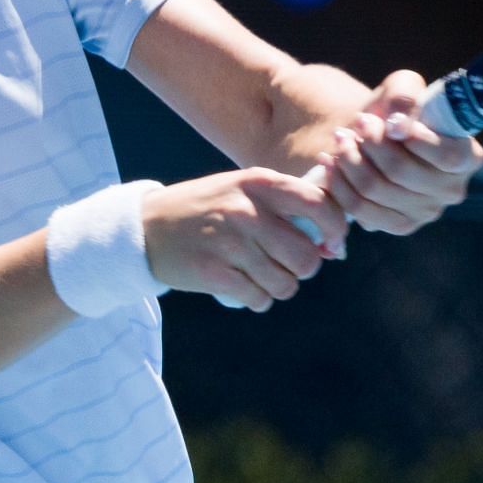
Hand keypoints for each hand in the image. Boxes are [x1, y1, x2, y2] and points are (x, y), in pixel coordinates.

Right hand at [141, 168, 348, 312]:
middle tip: (288, 264)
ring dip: (279, 286)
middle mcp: (247, 210)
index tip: (332, 244)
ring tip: (262, 276)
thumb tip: (331, 239)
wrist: (146, 227)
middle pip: (307, 256)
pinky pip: (259, 299)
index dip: (336, 229)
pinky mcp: (214, 274)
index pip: (319, 205)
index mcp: (259, 183)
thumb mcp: (242, 189)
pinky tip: (245, 287)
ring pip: (285, 283)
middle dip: (303, 268)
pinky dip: (258, 298)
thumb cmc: (206, 208)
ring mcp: (230, 243)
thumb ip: (283, 204)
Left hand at [318, 70, 482, 234]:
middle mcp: (452, 190)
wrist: (373, 135)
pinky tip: (331, 161)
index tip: (390, 123)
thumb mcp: (403, 88)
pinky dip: (340, 182)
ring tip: (340, 138)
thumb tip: (398, 124)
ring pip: (376, 189)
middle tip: (357, 123)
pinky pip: (360, 209)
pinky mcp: (398, 225)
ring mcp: (426, 212)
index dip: (419, 140)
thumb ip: (404, 96)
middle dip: (371, 143)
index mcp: (468, 157)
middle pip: (402, 171)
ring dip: (350, 159)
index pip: (450, 156)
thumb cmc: (396, 111)